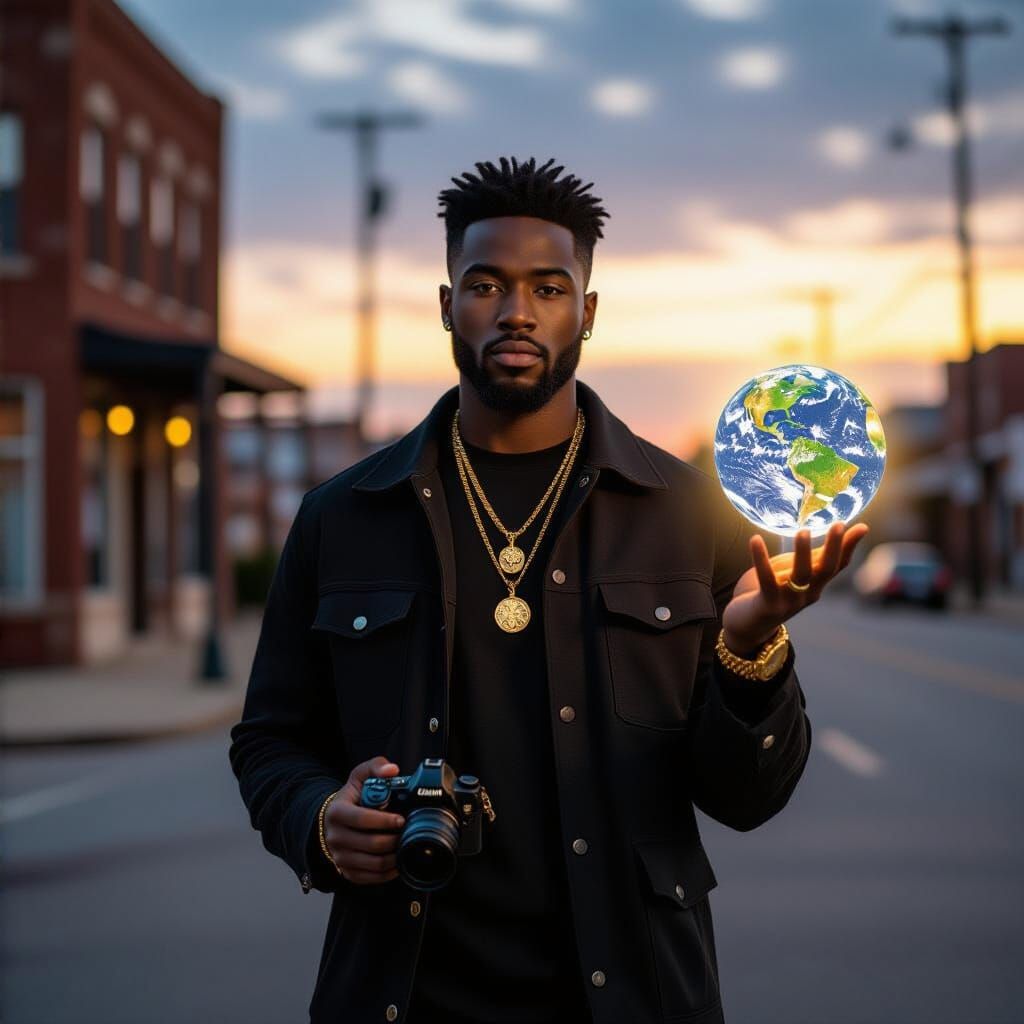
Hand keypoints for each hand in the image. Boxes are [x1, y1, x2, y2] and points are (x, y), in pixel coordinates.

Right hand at [323, 755, 405, 884]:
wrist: (334, 819)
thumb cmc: (351, 797)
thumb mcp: (360, 776)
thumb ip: (376, 766)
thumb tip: (392, 770)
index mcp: (337, 812)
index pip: (362, 819)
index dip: (385, 821)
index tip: (401, 819)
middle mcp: (334, 837)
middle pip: (371, 844)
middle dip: (394, 840)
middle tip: (408, 833)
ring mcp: (339, 856)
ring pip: (372, 863)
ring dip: (394, 857)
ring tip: (405, 846)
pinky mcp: (346, 871)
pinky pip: (370, 878)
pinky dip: (387, 873)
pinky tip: (398, 862)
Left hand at [721, 521, 868, 654]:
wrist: (746, 627)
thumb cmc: (770, 593)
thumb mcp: (792, 572)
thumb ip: (808, 556)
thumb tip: (828, 536)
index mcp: (815, 585)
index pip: (838, 566)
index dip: (849, 547)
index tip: (863, 527)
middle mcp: (807, 594)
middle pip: (825, 570)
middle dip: (834, 548)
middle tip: (838, 525)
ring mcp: (789, 601)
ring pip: (801, 576)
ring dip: (803, 554)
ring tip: (803, 531)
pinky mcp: (768, 605)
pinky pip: (766, 580)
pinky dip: (760, 559)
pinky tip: (755, 539)